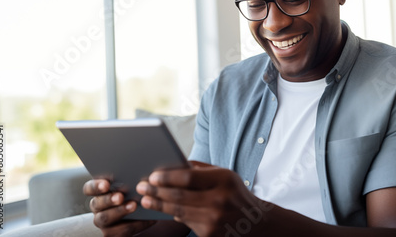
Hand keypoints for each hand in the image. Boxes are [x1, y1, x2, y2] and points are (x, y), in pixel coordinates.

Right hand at [83, 179, 155, 236]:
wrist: (140, 214)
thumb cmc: (135, 192)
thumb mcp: (131, 184)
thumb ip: (130, 177)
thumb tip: (141, 168)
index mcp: (98, 192)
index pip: (89, 188)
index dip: (96, 186)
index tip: (106, 184)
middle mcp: (98, 207)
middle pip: (97, 204)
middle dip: (109, 200)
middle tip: (121, 196)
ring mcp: (103, 223)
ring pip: (105, 218)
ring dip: (120, 211)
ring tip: (134, 205)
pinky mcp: (112, 234)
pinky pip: (122, 231)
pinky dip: (137, 224)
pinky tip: (149, 218)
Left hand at [136, 161, 273, 236]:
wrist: (254, 222)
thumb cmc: (235, 193)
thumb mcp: (225, 175)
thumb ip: (200, 169)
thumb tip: (172, 164)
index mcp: (224, 180)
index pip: (188, 178)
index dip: (167, 177)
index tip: (152, 176)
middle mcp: (219, 200)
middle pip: (179, 195)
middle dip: (156, 191)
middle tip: (141, 187)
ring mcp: (214, 219)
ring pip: (178, 211)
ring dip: (158, 205)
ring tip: (146, 199)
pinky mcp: (210, 234)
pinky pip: (185, 222)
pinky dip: (172, 215)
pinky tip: (162, 209)